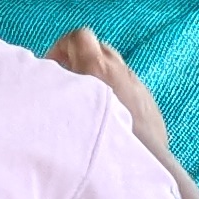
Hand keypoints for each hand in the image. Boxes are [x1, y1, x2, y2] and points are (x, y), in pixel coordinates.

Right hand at [50, 24, 170, 167]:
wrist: (141, 161)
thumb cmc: (100, 139)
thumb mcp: (69, 111)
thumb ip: (60, 90)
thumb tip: (50, 84)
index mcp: (98, 67)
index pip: (79, 37)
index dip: (62, 47)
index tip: (54, 66)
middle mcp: (120, 70)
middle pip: (98, 48)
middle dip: (81, 58)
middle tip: (69, 82)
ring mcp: (137, 84)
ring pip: (115, 67)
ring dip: (100, 75)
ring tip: (87, 101)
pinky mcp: (148, 100)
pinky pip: (129, 85)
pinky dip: (116, 91)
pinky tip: (108, 115)